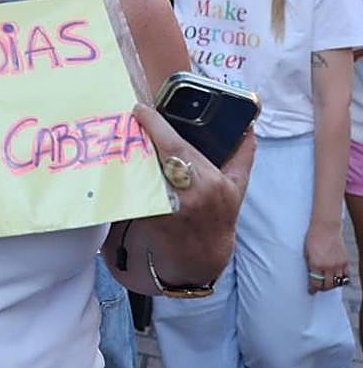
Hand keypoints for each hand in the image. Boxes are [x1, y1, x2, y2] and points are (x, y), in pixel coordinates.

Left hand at [132, 103, 254, 285]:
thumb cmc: (219, 218)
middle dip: (141, 133)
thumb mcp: (237, 188)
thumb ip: (242, 156)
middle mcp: (187, 194)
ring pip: (140, 169)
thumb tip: (248, 127)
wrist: (200, 258)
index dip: (156, 124)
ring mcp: (164, 206)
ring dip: (130, 150)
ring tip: (122, 134)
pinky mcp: (145, 215)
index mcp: (210, 182)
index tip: (141, 109)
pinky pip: (132, 187)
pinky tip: (119, 160)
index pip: (176, 146)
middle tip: (129, 117)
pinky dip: (126, 172)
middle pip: (155, 155)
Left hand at [305, 220, 349, 293]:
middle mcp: (328, 266)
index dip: (313, 289)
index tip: (312, 291)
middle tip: (319, 288)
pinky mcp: (346, 261)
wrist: (325, 228)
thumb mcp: (307, 253)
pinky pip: (346, 276)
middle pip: (328, 285)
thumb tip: (311, 276)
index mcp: (316, 264)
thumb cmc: (313, 238)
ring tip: (328, 283)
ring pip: (338, 282)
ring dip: (332, 285)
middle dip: (323, 288)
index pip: (316, 283)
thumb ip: (310, 265)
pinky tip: (337, 278)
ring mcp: (338, 264)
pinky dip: (342, 279)